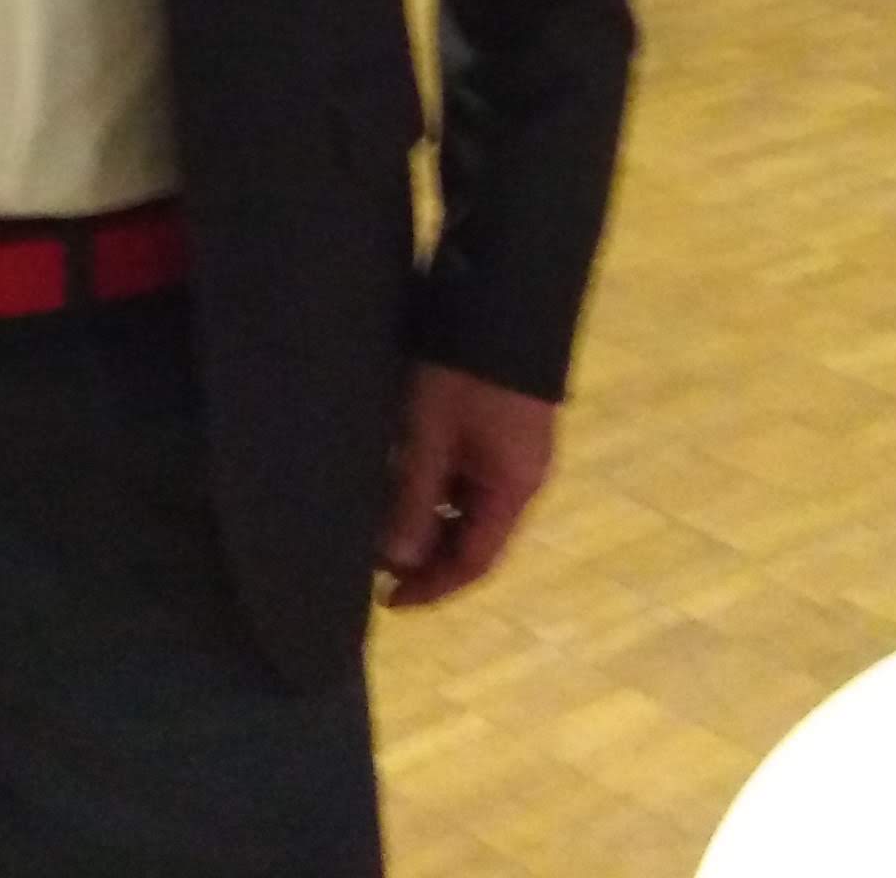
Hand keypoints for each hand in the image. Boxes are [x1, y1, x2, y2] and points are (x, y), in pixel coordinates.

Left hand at [376, 361, 557, 609]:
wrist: (501, 295)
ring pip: (466, 503)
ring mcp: (512, 448)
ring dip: (426, 517)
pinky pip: (466, 472)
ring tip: (378, 519)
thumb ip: (414, 498)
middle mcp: (520, 475)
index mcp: (513, 488)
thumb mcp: (429, 433)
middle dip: (425, 553)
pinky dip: (434, 485)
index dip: (433, 586)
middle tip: (374, 559)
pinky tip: (399, 476)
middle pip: (473, 535)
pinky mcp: (500, 422)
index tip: (390, 600)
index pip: (476, 561)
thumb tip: (398, 561)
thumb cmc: (463, 370)